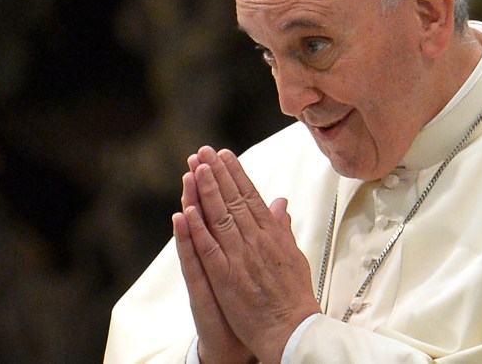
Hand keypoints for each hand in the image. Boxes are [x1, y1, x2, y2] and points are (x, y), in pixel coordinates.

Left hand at [175, 147, 319, 363]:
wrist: (293, 331)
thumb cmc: (294, 296)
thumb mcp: (293, 255)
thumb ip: (282, 227)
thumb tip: (280, 202)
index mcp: (272, 235)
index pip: (251, 196)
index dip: (236, 173)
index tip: (224, 154)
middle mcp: (256, 241)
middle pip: (233, 200)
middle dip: (217, 173)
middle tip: (203, 151)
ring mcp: (240, 257)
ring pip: (219, 217)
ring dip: (206, 191)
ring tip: (195, 167)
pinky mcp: (225, 276)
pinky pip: (208, 248)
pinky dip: (198, 228)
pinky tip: (187, 210)